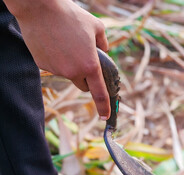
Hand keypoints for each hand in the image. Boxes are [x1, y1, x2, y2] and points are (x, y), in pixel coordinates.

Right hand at [7, 0, 109, 118]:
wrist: (40, 9)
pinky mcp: (43, 65)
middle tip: (86, 60)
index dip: (104, 106)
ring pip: (68, 73)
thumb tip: (104, 52)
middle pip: (84, 85)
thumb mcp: (97, 27)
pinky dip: (57, 59)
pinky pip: (55, 66)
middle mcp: (73, 72)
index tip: (105, 116)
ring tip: (67, 42)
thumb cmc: (71, 16)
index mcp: (90, 65)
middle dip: (87, 78)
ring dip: (71, 64)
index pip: (99, 93)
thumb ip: (104, 44)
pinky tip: (55, 42)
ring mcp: (56, 70)